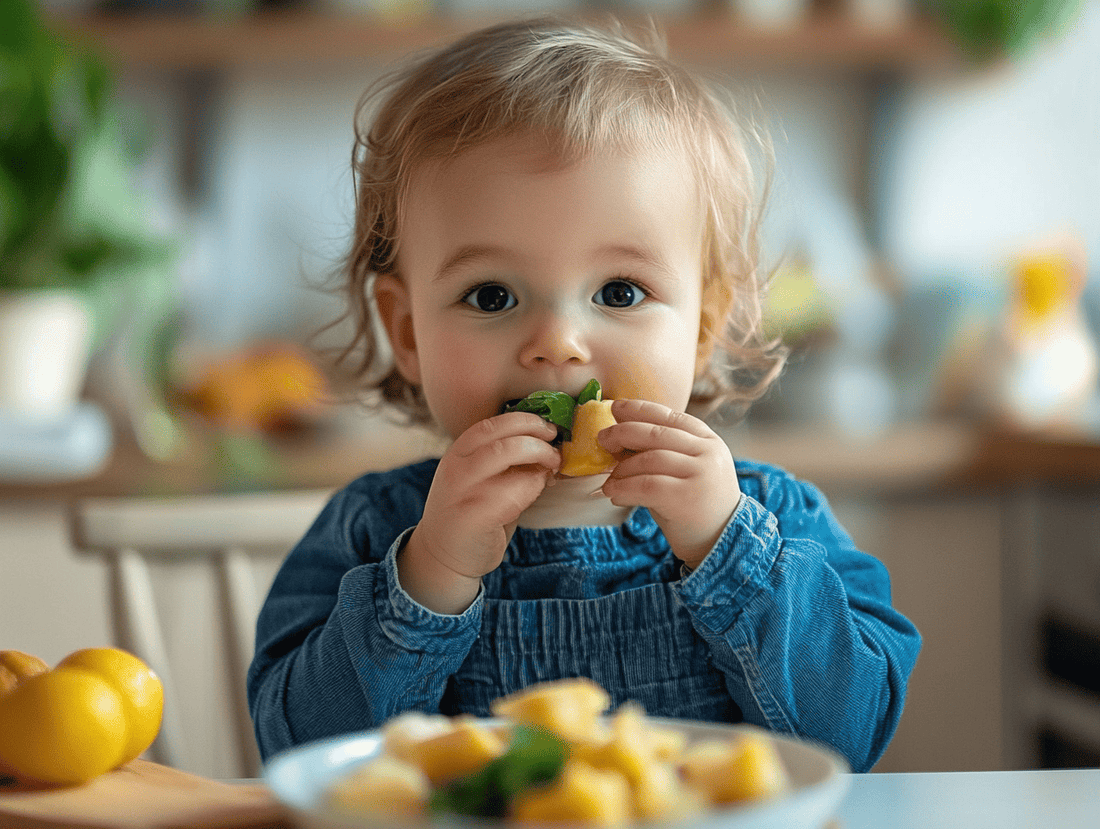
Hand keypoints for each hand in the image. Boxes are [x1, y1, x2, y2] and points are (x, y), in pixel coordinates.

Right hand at [400, 413, 559, 613]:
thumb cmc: (471, 513)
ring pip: (504, 457)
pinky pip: (509, 495)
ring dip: (538, 463)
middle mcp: (456, 468)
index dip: (525, 421)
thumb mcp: (482, 480)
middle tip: (555, 451)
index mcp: (458, 454)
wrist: (443, 556)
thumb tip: (548, 446)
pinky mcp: (472, 518)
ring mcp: (461, 492)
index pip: (492, 424)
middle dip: (536, 440)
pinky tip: (537, 493)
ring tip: (550, 471)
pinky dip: (531, 489)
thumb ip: (508, 462)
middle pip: (500, 438)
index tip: (549, 428)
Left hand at [598, 399, 740, 569]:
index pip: (670, 416)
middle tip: (603, 440)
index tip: (616, 408)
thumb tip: (617, 436)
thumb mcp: (683, 471)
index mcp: (708, 440)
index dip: (640, 410)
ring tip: (609, 481)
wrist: (720, 542)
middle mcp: (708, 453)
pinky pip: (646, 486)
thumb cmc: (694, 504)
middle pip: (656, 433)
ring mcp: (701, 474)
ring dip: (621, 469)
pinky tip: (613, 494)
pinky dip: (623, 488)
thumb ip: (659, 451)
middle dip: (624, 433)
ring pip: (648, 460)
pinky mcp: (687, 498)